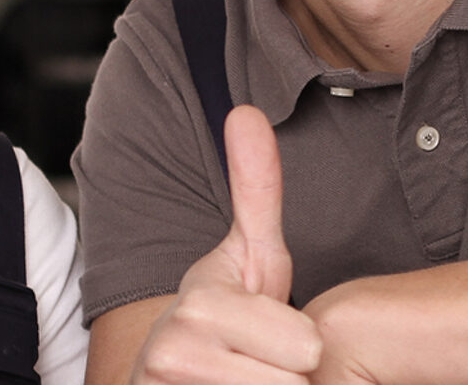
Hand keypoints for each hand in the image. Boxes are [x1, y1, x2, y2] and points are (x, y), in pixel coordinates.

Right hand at [133, 105, 323, 383]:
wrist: (161, 379)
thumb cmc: (218, 324)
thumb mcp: (246, 258)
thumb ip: (256, 190)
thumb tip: (246, 110)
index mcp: (201, 306)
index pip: (307, 347)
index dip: (300, 348)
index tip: (269, 337)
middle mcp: (174, 354)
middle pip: (295, 384)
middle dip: (286, 379)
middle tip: (258, 365)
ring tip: (245, 383)